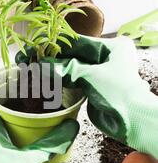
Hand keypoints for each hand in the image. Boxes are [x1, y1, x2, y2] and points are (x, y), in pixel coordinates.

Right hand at [17, 36, 157, 158]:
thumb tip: (41, 65)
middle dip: (50, 57)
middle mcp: (104, 57)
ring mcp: (96, 72)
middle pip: (71, 54)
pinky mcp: (90, 87)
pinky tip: (42, 78)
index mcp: (110, 47)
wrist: (132, 121)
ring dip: (51, 69)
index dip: (55, 44)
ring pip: (69, 68)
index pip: (77, 41)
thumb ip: (66, 69)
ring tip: (31, 68)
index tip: (37, 46)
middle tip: (29, 58)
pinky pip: (70, 80)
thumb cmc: (120, 93)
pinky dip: (57, 80)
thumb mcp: (92, 76)